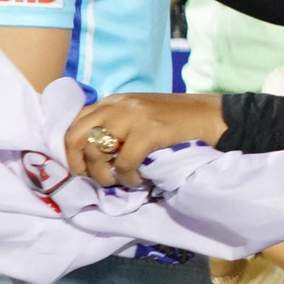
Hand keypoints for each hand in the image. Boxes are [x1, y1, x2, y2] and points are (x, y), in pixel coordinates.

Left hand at [63, 93, 223, 188]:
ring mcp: (133, 117)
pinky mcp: (149, 131)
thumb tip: (90, 153)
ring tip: (118, 182)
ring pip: (97, 152)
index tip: (83, 168)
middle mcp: (117, 106)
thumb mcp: (138, 115)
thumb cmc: (175, 120)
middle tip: (94, 178)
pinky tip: (138, 180)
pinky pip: (124, 162)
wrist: (211, 116)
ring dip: (104, 175)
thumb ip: (115, 124)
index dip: (72, 150)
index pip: (74, 123)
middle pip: (77, 136)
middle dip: (79, 163)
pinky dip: (127, 177)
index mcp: (113, 101)